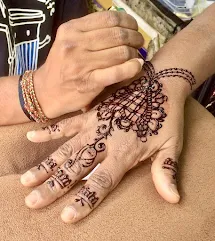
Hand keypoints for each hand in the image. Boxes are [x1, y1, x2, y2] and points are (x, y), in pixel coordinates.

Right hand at [21, 62, 191, 222]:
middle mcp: (105, 142)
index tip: (66, 215)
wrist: (160, 83)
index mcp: (124, 153)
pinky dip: (50, 130)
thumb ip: (166, 171)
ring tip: (27, 179)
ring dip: (46, 165)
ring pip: (66, 149)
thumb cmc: (166, 115)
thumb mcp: (172, 144)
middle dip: (54, 186)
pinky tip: (32, 136)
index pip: (101, 182)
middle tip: (33, 201)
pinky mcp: (92, 113)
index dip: (85, 199)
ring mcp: (95, 126)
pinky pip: (67, 123)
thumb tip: (174, 200)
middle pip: (76, 168)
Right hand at [34, 11, 143, 117]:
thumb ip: (89, 32)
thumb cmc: (60, 67)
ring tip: (136, 57)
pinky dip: (132, 68)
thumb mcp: (68, 42)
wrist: (46, 92)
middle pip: (117, 34)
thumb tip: (121, 26)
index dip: (128, 21)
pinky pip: (117, 72)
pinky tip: (137, 66)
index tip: (134, 28)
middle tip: (139, 43)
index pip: (108, 18)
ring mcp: (82, 64)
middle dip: (135, 38)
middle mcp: (75, 44)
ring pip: (120, 52)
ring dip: (135, 54)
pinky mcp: (89, 82)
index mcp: (71, 30)